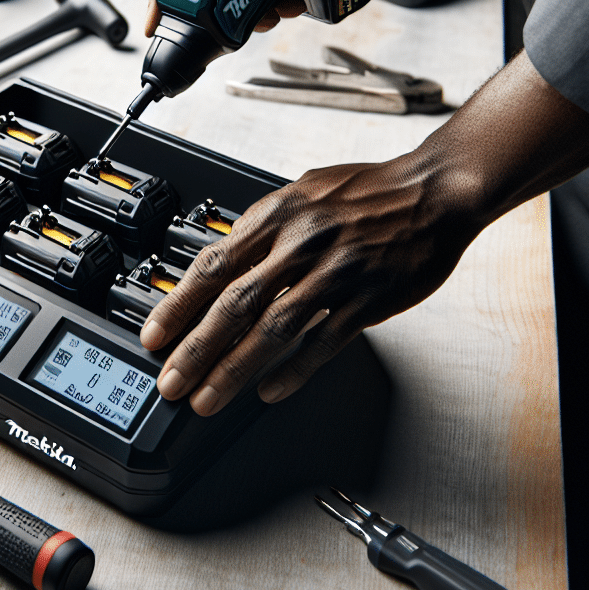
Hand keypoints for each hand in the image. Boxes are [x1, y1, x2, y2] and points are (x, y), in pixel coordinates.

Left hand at [140, 153, 479, 413]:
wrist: (433, 192)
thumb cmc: (367, 192)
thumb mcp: (303, 192)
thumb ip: (263, 227)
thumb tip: (224, 258)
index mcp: (277, 214)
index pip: (213, 264)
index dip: (178, 304)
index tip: (155, 335)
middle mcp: (300, 242)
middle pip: (234, 304)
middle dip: (195, 349)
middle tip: (171, 381)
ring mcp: (335, 273)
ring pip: (273, 328)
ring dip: (234, 368)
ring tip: (207, 398)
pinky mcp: (368, 299)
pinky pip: (324, 341)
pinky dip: (294, 369)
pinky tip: (270, 390)